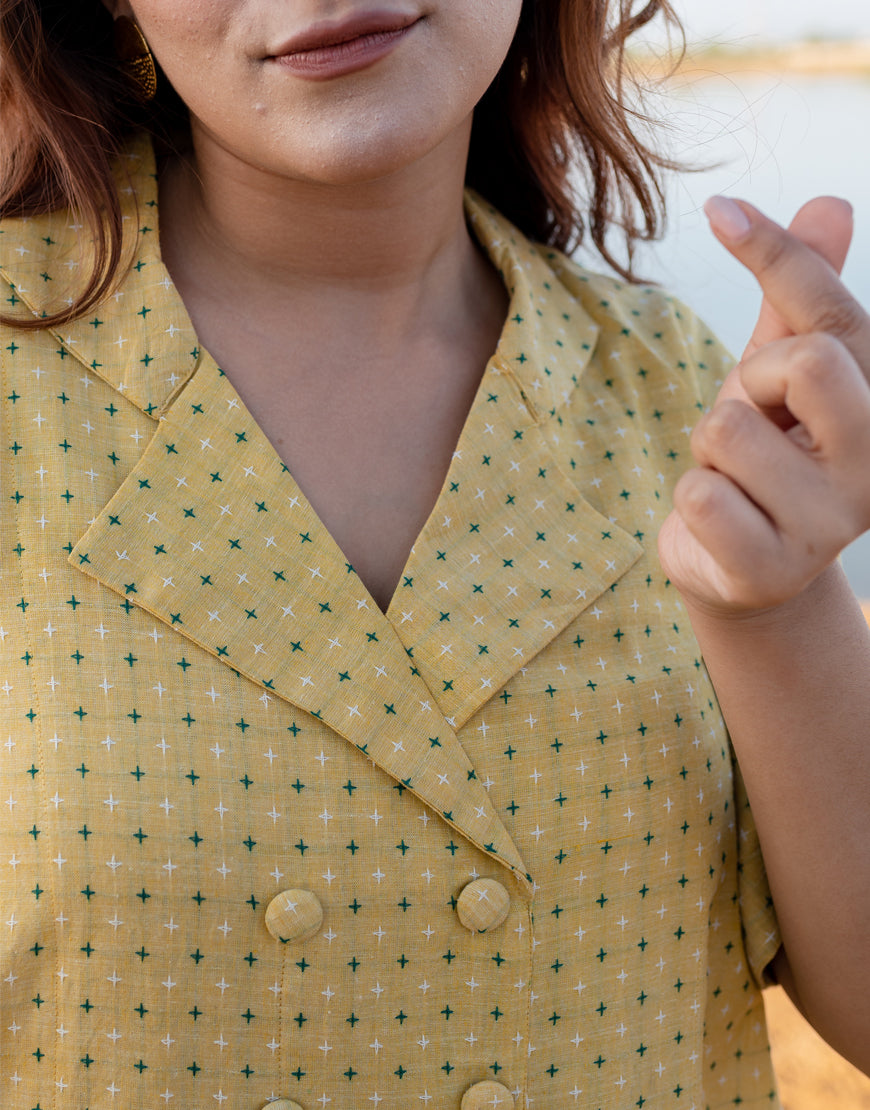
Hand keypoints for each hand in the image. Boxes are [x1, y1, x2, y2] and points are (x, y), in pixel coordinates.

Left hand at [658, 195, 869, 613]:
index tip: (720, 209)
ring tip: (732, 479)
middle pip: (804, 362)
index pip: (834, 315)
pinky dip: (691, 501)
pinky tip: (720, 523)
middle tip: (749, 420)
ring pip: (729, 430)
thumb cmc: (760, 457)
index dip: (777, 254)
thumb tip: (831, 200)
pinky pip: (699, 496)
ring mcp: (827, 525)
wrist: (740, 565)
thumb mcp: (776, 374)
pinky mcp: (771, 570)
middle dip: (748, 381)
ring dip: (708, 451)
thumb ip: (801, 300)